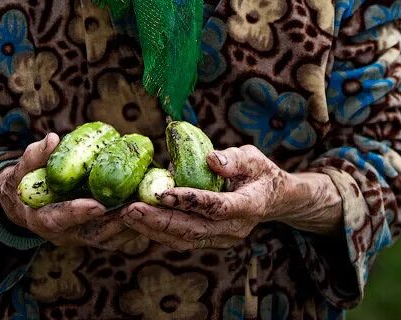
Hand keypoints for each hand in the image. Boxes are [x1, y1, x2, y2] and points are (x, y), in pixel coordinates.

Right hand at [0, 133, 142, 250]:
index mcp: (41, 218)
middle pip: (92, 234)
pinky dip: (133, 224)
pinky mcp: (95, 232)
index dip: (78, 213)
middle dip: (115, 223)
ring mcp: (81, 235)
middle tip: (135, 207)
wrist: (25, 202)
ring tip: (149, 207)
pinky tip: (151, 208)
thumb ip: (35, 156)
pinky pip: (116, 234)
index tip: (97, 205)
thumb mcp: (23, 167)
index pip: (60, 219)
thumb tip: (53, 139)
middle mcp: (64, 233)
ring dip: (130, 225)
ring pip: (109, 238)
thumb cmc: (23, 180)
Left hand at [120, 144, 286, 250]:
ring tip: (128, 214)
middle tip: (131, 208)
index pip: (216, 207)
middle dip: (159, 220)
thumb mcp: (253, 158)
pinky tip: (139, 220)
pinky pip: (183, 241)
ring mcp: (222, 240)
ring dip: (154, 229)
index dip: (191, 201)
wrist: (271, 199)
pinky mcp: (211, 242)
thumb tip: (211, 159)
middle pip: (193, 230)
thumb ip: (234, 159)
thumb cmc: (259, 172)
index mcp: (249, 206)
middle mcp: (234, 229)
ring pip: (184, 240)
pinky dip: (160, 232)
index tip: (164, 193)